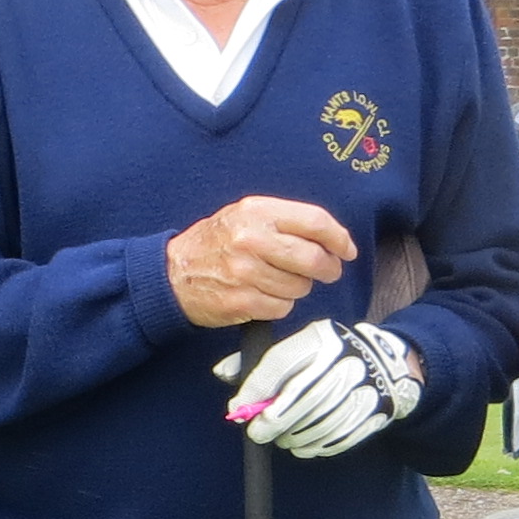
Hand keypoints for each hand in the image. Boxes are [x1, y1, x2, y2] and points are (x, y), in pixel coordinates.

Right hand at [166, 196, 356, 328]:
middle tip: (328, 271)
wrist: (171, 274)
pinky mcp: (242, 301)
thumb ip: (284, 221)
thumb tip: (332, 240)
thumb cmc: (214, 244)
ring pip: (301, 286)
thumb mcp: (244, 216)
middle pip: (313, 257)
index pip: (314, 221)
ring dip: (298, 287)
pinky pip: (282, 307)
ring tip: (278, 280)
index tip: (347, 249)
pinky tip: (263, 295)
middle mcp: (251, 239)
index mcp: (256, 212)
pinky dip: (279, 304)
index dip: (339, 238)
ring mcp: (246, 272)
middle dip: (329, 268)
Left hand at [218, 320, 422, 457]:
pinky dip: (313, 445)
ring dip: (292, 435)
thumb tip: (222, 373)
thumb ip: (261, 362)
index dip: (256, 389)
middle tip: (257, 433)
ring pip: (316, 422)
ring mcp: (361, 389)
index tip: (239, 407)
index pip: (281, 364)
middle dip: (272, 421)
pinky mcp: (370, 414)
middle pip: (300, 399)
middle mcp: (343, 361)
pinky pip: (334, 438)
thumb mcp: (297, 347)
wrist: (383, 366)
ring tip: (282, 436)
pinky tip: (303, 442)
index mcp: (321, 339)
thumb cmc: (326, 357)